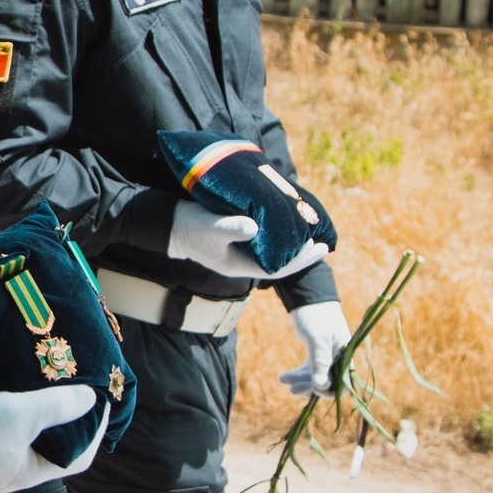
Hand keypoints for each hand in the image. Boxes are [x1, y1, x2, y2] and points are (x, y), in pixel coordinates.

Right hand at [0, 385, 99, 492]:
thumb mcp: (22, 413)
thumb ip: (58, 406)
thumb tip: (91, 399)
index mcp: (31, 473)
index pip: (79, 460)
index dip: (95, 432)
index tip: (101, 403)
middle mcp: (15, 473)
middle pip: (57, 451)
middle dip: (71, 424)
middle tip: (81, 394)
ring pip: (33, 442)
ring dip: (47, 419)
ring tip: (55, 391)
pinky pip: (13, 435)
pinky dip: (25, 418)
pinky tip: (22, 398)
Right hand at [168, 200, 329, 279]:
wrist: (169, 224)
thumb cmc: (189, 226)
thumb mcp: (209, 226)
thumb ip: (230, 227)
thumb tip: (255, 227)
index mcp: (239, 265)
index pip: (278, 268)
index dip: (300, 260)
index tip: (318, 248)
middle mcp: (243, 261)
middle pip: (279, 263)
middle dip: (302, 255)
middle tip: (323, 244)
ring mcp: (239, 252)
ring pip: (273, 253)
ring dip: (292, 245)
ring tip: (310, 235)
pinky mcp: (237, 239)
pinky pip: (264, 241)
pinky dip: (279, 235)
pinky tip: (288, 226)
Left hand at [280, 300, 351, 397]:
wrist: (308, 298)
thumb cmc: (315, 315)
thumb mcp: (317, 337)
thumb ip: (320, 361)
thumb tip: (322, 385)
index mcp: (345, 355)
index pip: (343, 383)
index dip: (329, 390)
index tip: (313, 388)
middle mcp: (339, 358)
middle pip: (328, 383)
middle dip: (311, 389)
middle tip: (293, 390)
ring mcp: (328, 357)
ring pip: (316, 378)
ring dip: (301, 383)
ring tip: (284, 380)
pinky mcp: (317, 354)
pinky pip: (309, 370)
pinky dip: (297, 375)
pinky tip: (283, 378)